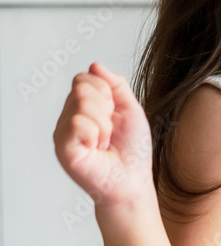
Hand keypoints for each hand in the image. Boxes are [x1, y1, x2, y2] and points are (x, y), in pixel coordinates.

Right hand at [53, 62, 154, 209]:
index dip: (105, 91)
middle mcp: (69, 117)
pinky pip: (77, 123)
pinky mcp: (63, 147)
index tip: (113, 113)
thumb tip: (95, 65)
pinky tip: (96, 149)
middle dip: (105, 107)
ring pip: (81, 103)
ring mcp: (64, 132)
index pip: (84, 78)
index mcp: (84, 107)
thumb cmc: (132, 151)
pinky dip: (95, 135)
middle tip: (109, 131)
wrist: (133, 180)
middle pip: (81, 87)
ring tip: (104, 142)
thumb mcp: (130, 109)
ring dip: (104, 124)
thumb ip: (115, 84)